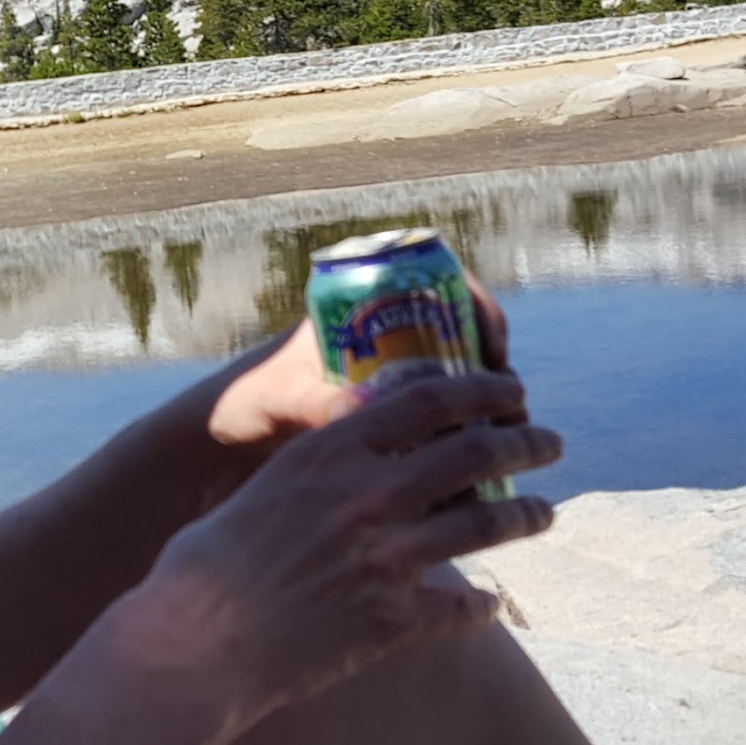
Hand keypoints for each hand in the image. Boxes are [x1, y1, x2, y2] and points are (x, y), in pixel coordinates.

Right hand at [138, 371, 557, 724]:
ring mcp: (388, 557)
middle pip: (474, 454)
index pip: (427, 401)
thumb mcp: (262, 492)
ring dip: (525, 516)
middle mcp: (370, 496)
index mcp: (331, 453)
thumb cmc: (203, 568)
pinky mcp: (395, 620)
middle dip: (523, 443)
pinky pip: (461, 607)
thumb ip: (314, 473)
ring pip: (485, 525)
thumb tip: (343, 464)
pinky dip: (481, 605)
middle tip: (548, 441)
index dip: (480, 391)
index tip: (510, 388)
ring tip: (545, 512)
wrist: (197, 643)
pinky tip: (490, 605)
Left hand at [207, 272, 514, 449]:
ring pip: (463, 374)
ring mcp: (395, 370)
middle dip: (494, 366)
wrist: (235, 438)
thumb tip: (361, 413)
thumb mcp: (288, 401)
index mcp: (360, 304)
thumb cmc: (255, 404)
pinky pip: (449, 410)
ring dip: (489, 400)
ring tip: (507, 434)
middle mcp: (385, 331)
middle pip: (464, 332)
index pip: (437, 285)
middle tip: (511, 404)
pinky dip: (469, 426)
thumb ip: (319, 405)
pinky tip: (483, 459)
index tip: (492, 352)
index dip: (478, 310)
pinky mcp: (398, 411)